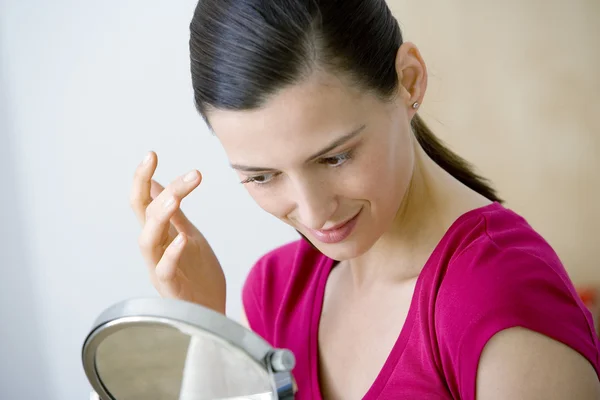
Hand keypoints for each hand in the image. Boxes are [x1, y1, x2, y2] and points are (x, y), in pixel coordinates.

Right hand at [130, 151, 225, 313]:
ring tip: (175, 197)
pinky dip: (172, 253)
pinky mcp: (171, 288)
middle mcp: (155, 248)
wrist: (211, 310)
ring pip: (147, 239)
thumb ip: (175, 215)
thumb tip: (161, 185)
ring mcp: (160, 268)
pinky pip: (164, 270)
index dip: (143, 179)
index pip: (143, 201)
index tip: (151, 155)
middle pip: (142, 214)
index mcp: (160, 234)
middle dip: (147, 187)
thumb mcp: (189, 236)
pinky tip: (183, 239)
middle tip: (167, 166)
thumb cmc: (197, 275)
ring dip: (159, 215)